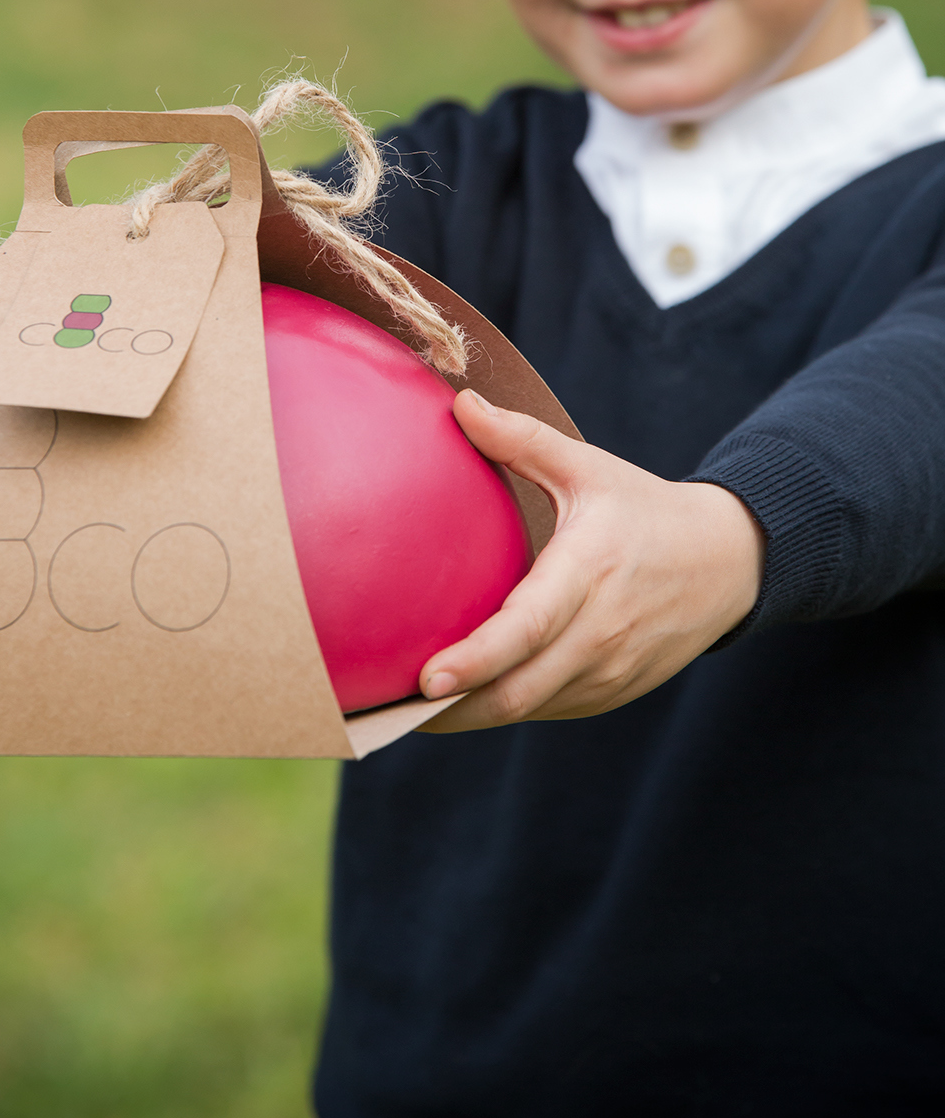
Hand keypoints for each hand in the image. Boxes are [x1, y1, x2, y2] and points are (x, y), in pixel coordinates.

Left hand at [420, 391, 763, 729]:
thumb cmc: (644, 510)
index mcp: (589, 572)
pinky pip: (545, 709)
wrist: (728, 564)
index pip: (527, 628)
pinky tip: (458, 701)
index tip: (426, 678)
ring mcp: (608, 672)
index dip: (476, 659)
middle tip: (388, 708)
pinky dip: (500, 709)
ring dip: (469, 715)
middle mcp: (600, 632)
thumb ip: (522, 439)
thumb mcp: (588, 467)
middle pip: (519, 690)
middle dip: (453, 709)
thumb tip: (459, 403)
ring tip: (407, 710)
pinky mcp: (609, 693)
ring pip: (527, 709)